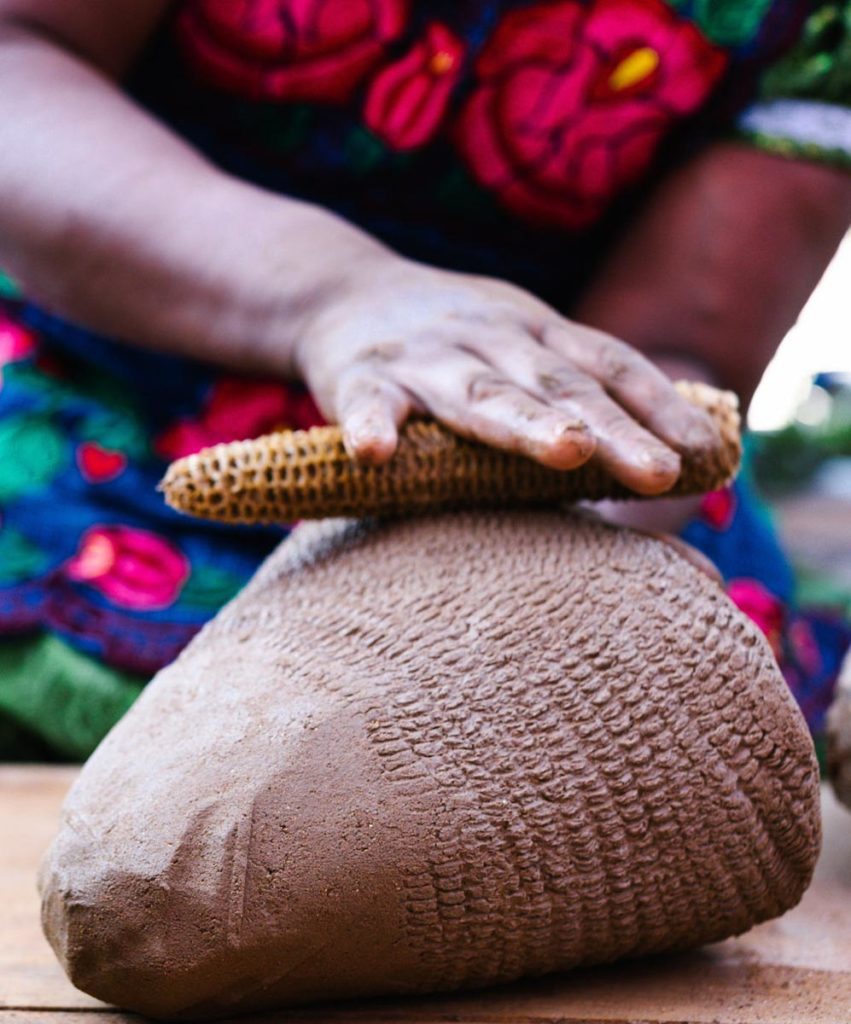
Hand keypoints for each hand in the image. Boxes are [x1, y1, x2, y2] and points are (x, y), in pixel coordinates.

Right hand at [294, 255, 719, 494]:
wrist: (343, 289)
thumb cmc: (453, 340)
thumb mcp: (521, 347)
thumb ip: (575, 390)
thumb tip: (667, 457)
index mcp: (537, 333)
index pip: (610, 364)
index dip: (659, 404)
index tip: (707, 451)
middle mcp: (491, 337)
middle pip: (560, 386)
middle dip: (612, 429)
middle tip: (660, 472)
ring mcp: (426, 356)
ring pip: (480, 393)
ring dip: (523, 423)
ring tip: (565, 452)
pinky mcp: (360, 377)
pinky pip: (367, 404)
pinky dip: (371, 426)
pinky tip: (376, 454)